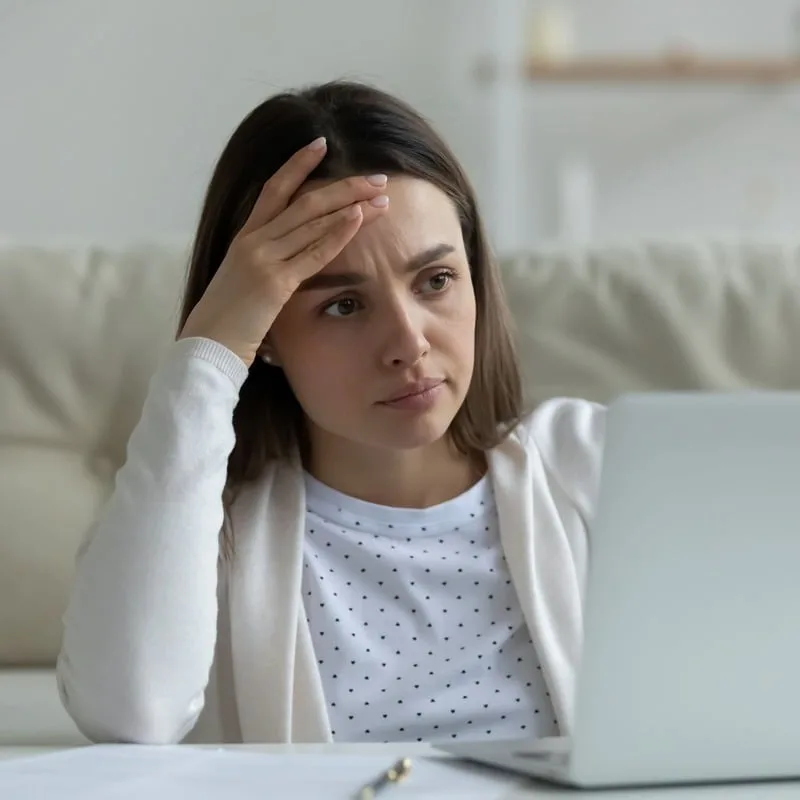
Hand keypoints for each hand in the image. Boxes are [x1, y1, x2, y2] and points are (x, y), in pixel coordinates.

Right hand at [178, 138, 388, 367]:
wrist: (206, 347)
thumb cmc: (225, 323)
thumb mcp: (242, 283)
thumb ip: (264, 265)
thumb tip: (290, 263)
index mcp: (244, 238)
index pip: (273, 189)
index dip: (297, 165)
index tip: (320, 145)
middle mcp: (252, 241)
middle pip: (304, 200)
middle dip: (344, 186)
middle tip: (376, 178)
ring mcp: (262, 259)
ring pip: (312, 220)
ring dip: (351, 205)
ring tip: (381, 196)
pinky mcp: (273, 282)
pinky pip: (313, 253)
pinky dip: (337, 233)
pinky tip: (359, 218)